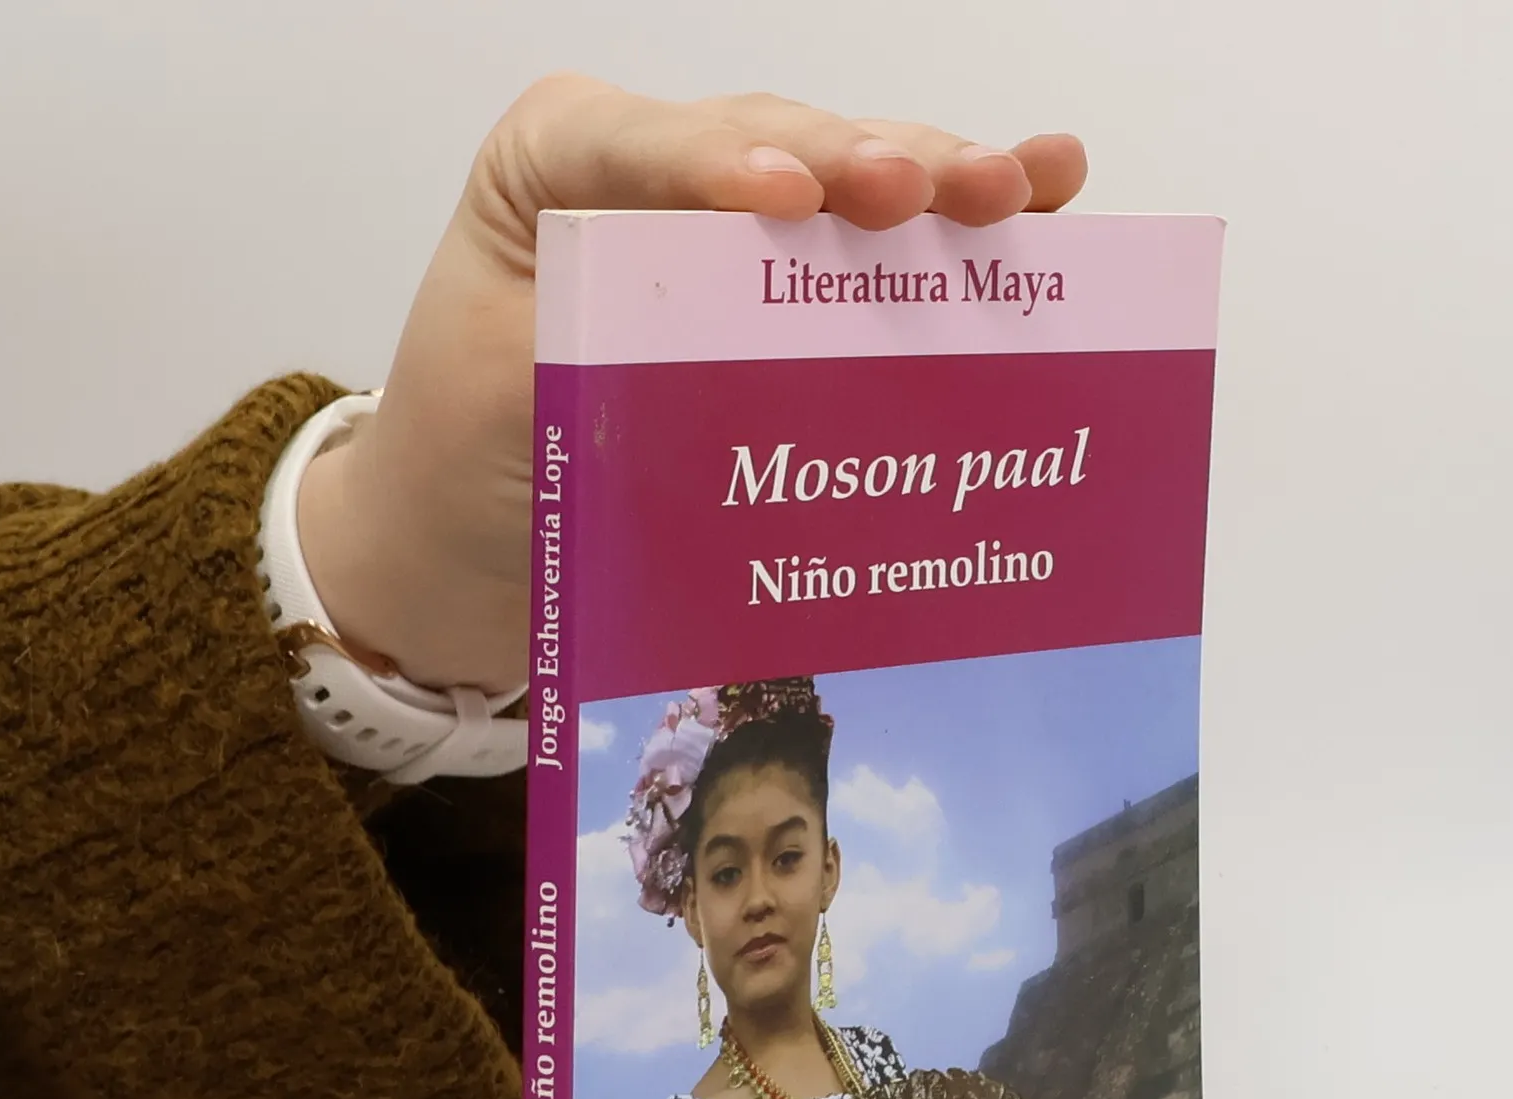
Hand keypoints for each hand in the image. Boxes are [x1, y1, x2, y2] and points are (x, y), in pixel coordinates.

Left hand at [295, 74, 1087, 691]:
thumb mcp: (511, 395)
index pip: (651, 147)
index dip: (728, 162)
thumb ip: (608, 349)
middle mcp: (660, 171)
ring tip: (1029, 185)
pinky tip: (1041, 204)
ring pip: (848, 187)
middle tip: (948, 192)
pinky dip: (951, 241)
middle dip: (869, 167)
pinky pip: (871, 257)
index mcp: (562, 163)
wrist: (475, 537)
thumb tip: (743, 366)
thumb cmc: (470, 456)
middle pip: (779, 147)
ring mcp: (737, 226)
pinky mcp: (789, 293)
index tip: (791, 197)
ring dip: (944, 186)